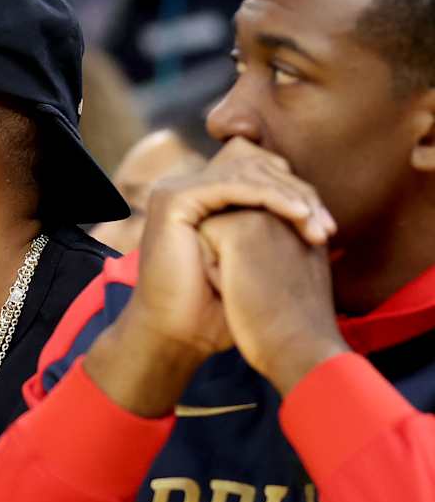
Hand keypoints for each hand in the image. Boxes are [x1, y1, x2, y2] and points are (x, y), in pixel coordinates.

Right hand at [86, 138, 334, 416]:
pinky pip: (233, 185)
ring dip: (290, 196)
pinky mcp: (173, 200)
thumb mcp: (253, 258)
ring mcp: (176, 191)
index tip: (328, 229)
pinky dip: (270, 197)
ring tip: (318, 226)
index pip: (259, 174)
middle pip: (257, 166)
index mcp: (202, 199)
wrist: (181, 335)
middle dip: (299, 193)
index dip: (297, 194)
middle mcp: (187, 189)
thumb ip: (273, 228)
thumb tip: (317, 210)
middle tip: (328, 227)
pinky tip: (299, 216)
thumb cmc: (216, 308)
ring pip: (249, 172)